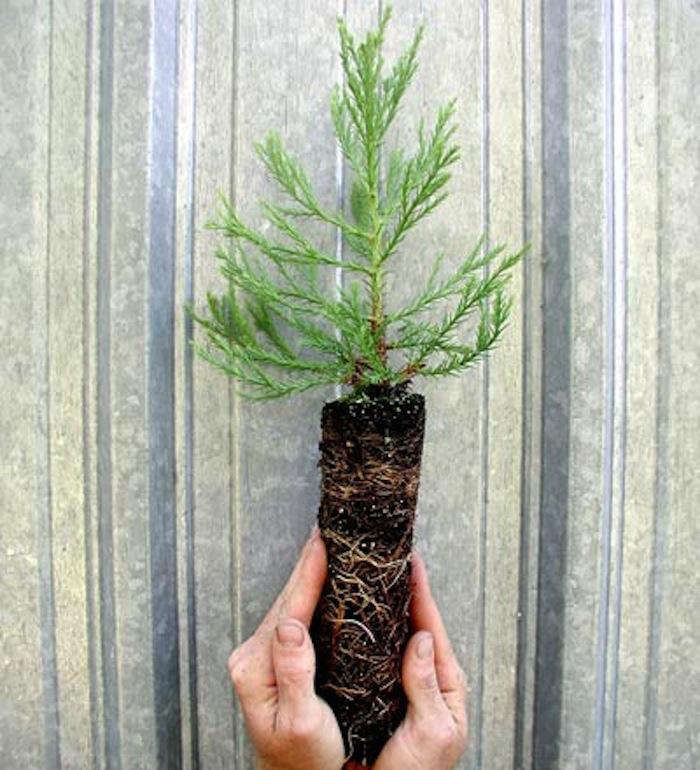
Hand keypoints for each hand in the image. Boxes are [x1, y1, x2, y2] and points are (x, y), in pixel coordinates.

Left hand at [227, 528, 343, 769]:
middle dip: (309, 563)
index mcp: (256, 669)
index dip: (308, 573)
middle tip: (328, 530)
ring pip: (291, 604)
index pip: (289, 610)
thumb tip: (290, 624)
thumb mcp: (302, 723)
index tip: (323, 541)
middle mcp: (254, 656)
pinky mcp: (274, 658)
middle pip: (287, 599)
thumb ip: (294, 673)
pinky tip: (322, 581)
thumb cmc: (303, 761)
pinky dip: (310, 592)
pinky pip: (295, 615)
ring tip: (327, 545)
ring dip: (309, 574)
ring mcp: (262, 656)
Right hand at [347, 552, 467, 769]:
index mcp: (445, 680)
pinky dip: (368, 629)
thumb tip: (421, 638)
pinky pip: (376, 651)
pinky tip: (352, 615)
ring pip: (394, 632)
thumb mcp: (433, 734)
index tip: (410, 559)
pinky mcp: (380, 689)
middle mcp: (425, 674)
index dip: (420, 590)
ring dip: (384, 604)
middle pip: (413, 621)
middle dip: (401, 588)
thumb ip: (429, 688)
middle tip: (386, 556)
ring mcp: (403, 680)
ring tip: (369, 575)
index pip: (431, 624)